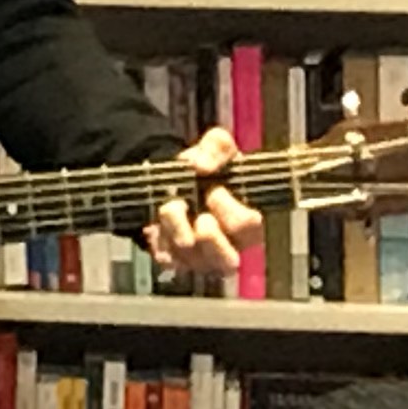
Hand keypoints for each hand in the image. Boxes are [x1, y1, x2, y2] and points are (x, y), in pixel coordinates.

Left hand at [142, 131, 261, 282]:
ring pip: (193, 258)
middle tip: (196, 209)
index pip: (249, 227)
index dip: (229, 208)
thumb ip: (216, 147)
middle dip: (208, 231)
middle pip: (227, 258)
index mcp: (247, 223)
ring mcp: (202, 260)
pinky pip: (166, 256)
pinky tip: (159, 221)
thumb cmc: (206, 171)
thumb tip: (201, 165)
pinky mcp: (175, 261)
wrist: (174, 181)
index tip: (214, 190)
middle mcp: (229, 248)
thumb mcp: (214, 149)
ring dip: (176, 227)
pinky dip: (158, 234)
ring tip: (170, 207)